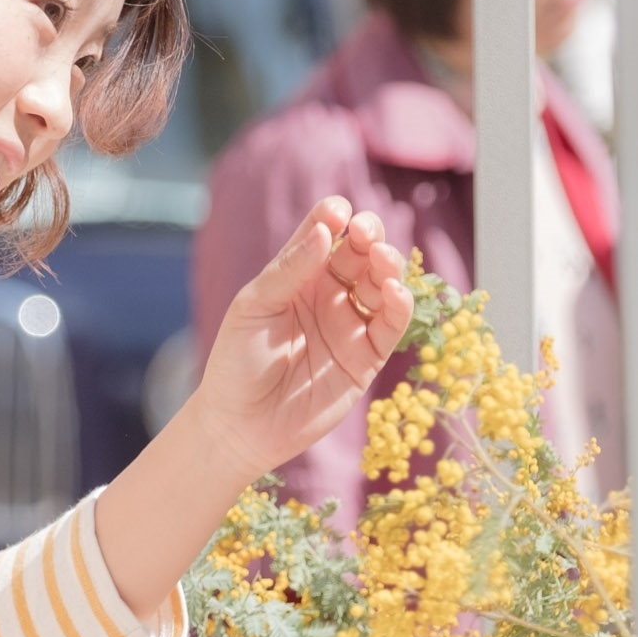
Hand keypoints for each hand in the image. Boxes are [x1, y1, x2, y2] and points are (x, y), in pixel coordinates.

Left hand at [183, 197, 413, 483]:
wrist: (241, 425)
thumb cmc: (237, 362)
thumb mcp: (255, 307)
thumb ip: (290, 270)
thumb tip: (325, 231)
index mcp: (297, 276)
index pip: (323, 234)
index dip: (334, 217)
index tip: (337, 211)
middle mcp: (328, 295)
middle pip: (360, 254)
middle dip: (369, 236)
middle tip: (366, 233)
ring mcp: (350, 325)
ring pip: (381, 284)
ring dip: (388, 266)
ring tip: (382, 259)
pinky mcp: (367, 357)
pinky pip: (391, 325)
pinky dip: (400, 305)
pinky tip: (394, 291)